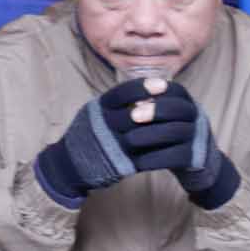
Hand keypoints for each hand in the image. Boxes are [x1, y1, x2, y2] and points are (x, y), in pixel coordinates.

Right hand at [35, 78, 239, 210]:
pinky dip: (160, 153)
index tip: (163, 85)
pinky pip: (144, 158)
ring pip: (142, 136)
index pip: (123, 93)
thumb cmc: (87, 135)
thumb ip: (114, 103)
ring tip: (181, 126)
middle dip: (159, 109)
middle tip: (179, 105)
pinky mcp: (119, 165)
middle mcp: (104, 125)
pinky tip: (173, 148)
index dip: (144, 88)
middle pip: (135, 114)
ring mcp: (112, 146)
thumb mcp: (95, 113)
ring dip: (163, 131)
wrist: (68, 165)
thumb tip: (142, 91)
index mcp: (98, 109)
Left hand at [108, 76, 241, 211]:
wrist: (201, 170)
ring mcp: (200, 138)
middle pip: (179, 108)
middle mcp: (198, 118)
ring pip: (178, 132)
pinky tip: (139, 162)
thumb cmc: (174, 142)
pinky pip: (178, 156)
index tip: (136, 97)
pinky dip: (156, 158)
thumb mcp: (167, 123)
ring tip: (130, 139)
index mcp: (189, 105)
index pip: (176, 91)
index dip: (157, 90)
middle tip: (132, 116)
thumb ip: (152, 113)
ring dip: (151, 134)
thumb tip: (126, 106)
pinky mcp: (198, 159)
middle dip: (155, 110)